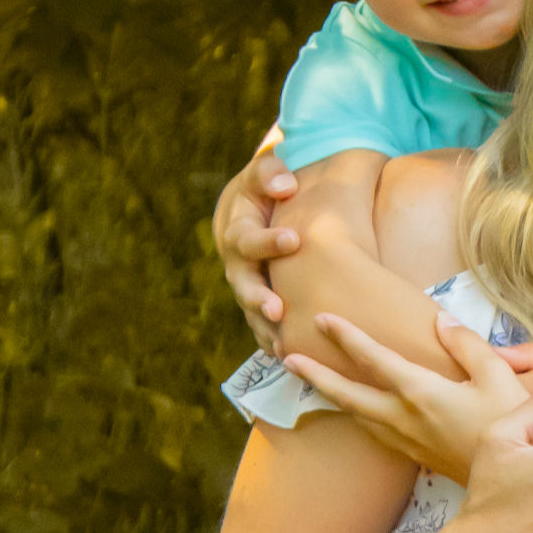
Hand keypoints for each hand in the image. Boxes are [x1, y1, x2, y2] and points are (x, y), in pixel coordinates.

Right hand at [213, 148, 300, 354]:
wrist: (254, 211)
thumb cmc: (264, 189)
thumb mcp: (263, 174)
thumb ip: (270, 174)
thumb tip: (285, 185)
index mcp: (238, 234)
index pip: (250, 240)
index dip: (270, 241)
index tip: (294, 239)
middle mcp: (239, 266)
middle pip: (244, 286)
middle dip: (259, 298)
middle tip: (277, 310)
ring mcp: (248, 289)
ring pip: (252, 314)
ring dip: (266, 330)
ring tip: (284, 347)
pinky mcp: (261, 305)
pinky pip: (263, 328)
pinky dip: (273, 343)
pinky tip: (291, 358)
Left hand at [283, 310, 527, 482]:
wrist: (514, 483)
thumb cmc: (511, 424)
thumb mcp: (498, 375)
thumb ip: (467, 345)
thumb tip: (441, 320)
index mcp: (422, 392)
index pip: (375, 359)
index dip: (346, 337)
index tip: (322, 318)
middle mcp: (405, 418)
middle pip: (348, 395)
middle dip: (316, 375)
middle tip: (288, 358)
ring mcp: (407, 440)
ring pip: (357, 416)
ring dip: (331, 397)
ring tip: (311, 383)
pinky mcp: (416, 455)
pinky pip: (374, 432)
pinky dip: (356, 416)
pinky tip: (357, 413)